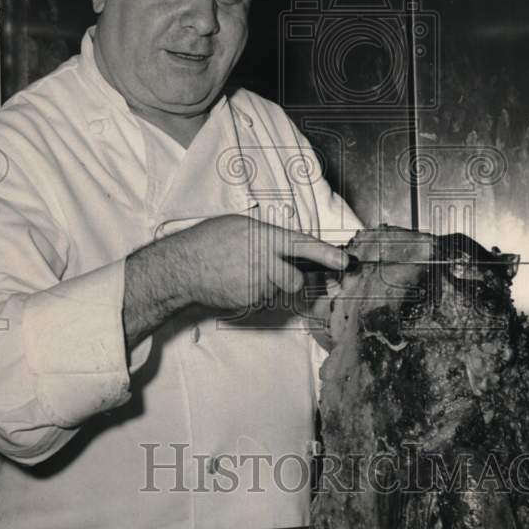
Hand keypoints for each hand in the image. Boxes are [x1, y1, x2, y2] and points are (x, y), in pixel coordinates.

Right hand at [174, 214, 348, 311]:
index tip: (346, 263)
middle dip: (292, 279)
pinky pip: (260, 300)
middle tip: (275, 272)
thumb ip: (268, 237)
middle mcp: (265, 262)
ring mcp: (257, 285)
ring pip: (276, 291)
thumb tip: (289, 247)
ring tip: (243, 273)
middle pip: (296, 280)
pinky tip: (235, 283)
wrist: (182, 267)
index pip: (305, 246)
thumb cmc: (208, 241)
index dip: (328, 256)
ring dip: (267, 286)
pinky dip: (252, 294)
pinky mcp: (248, 302)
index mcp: (265, 238)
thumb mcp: (240, 226)